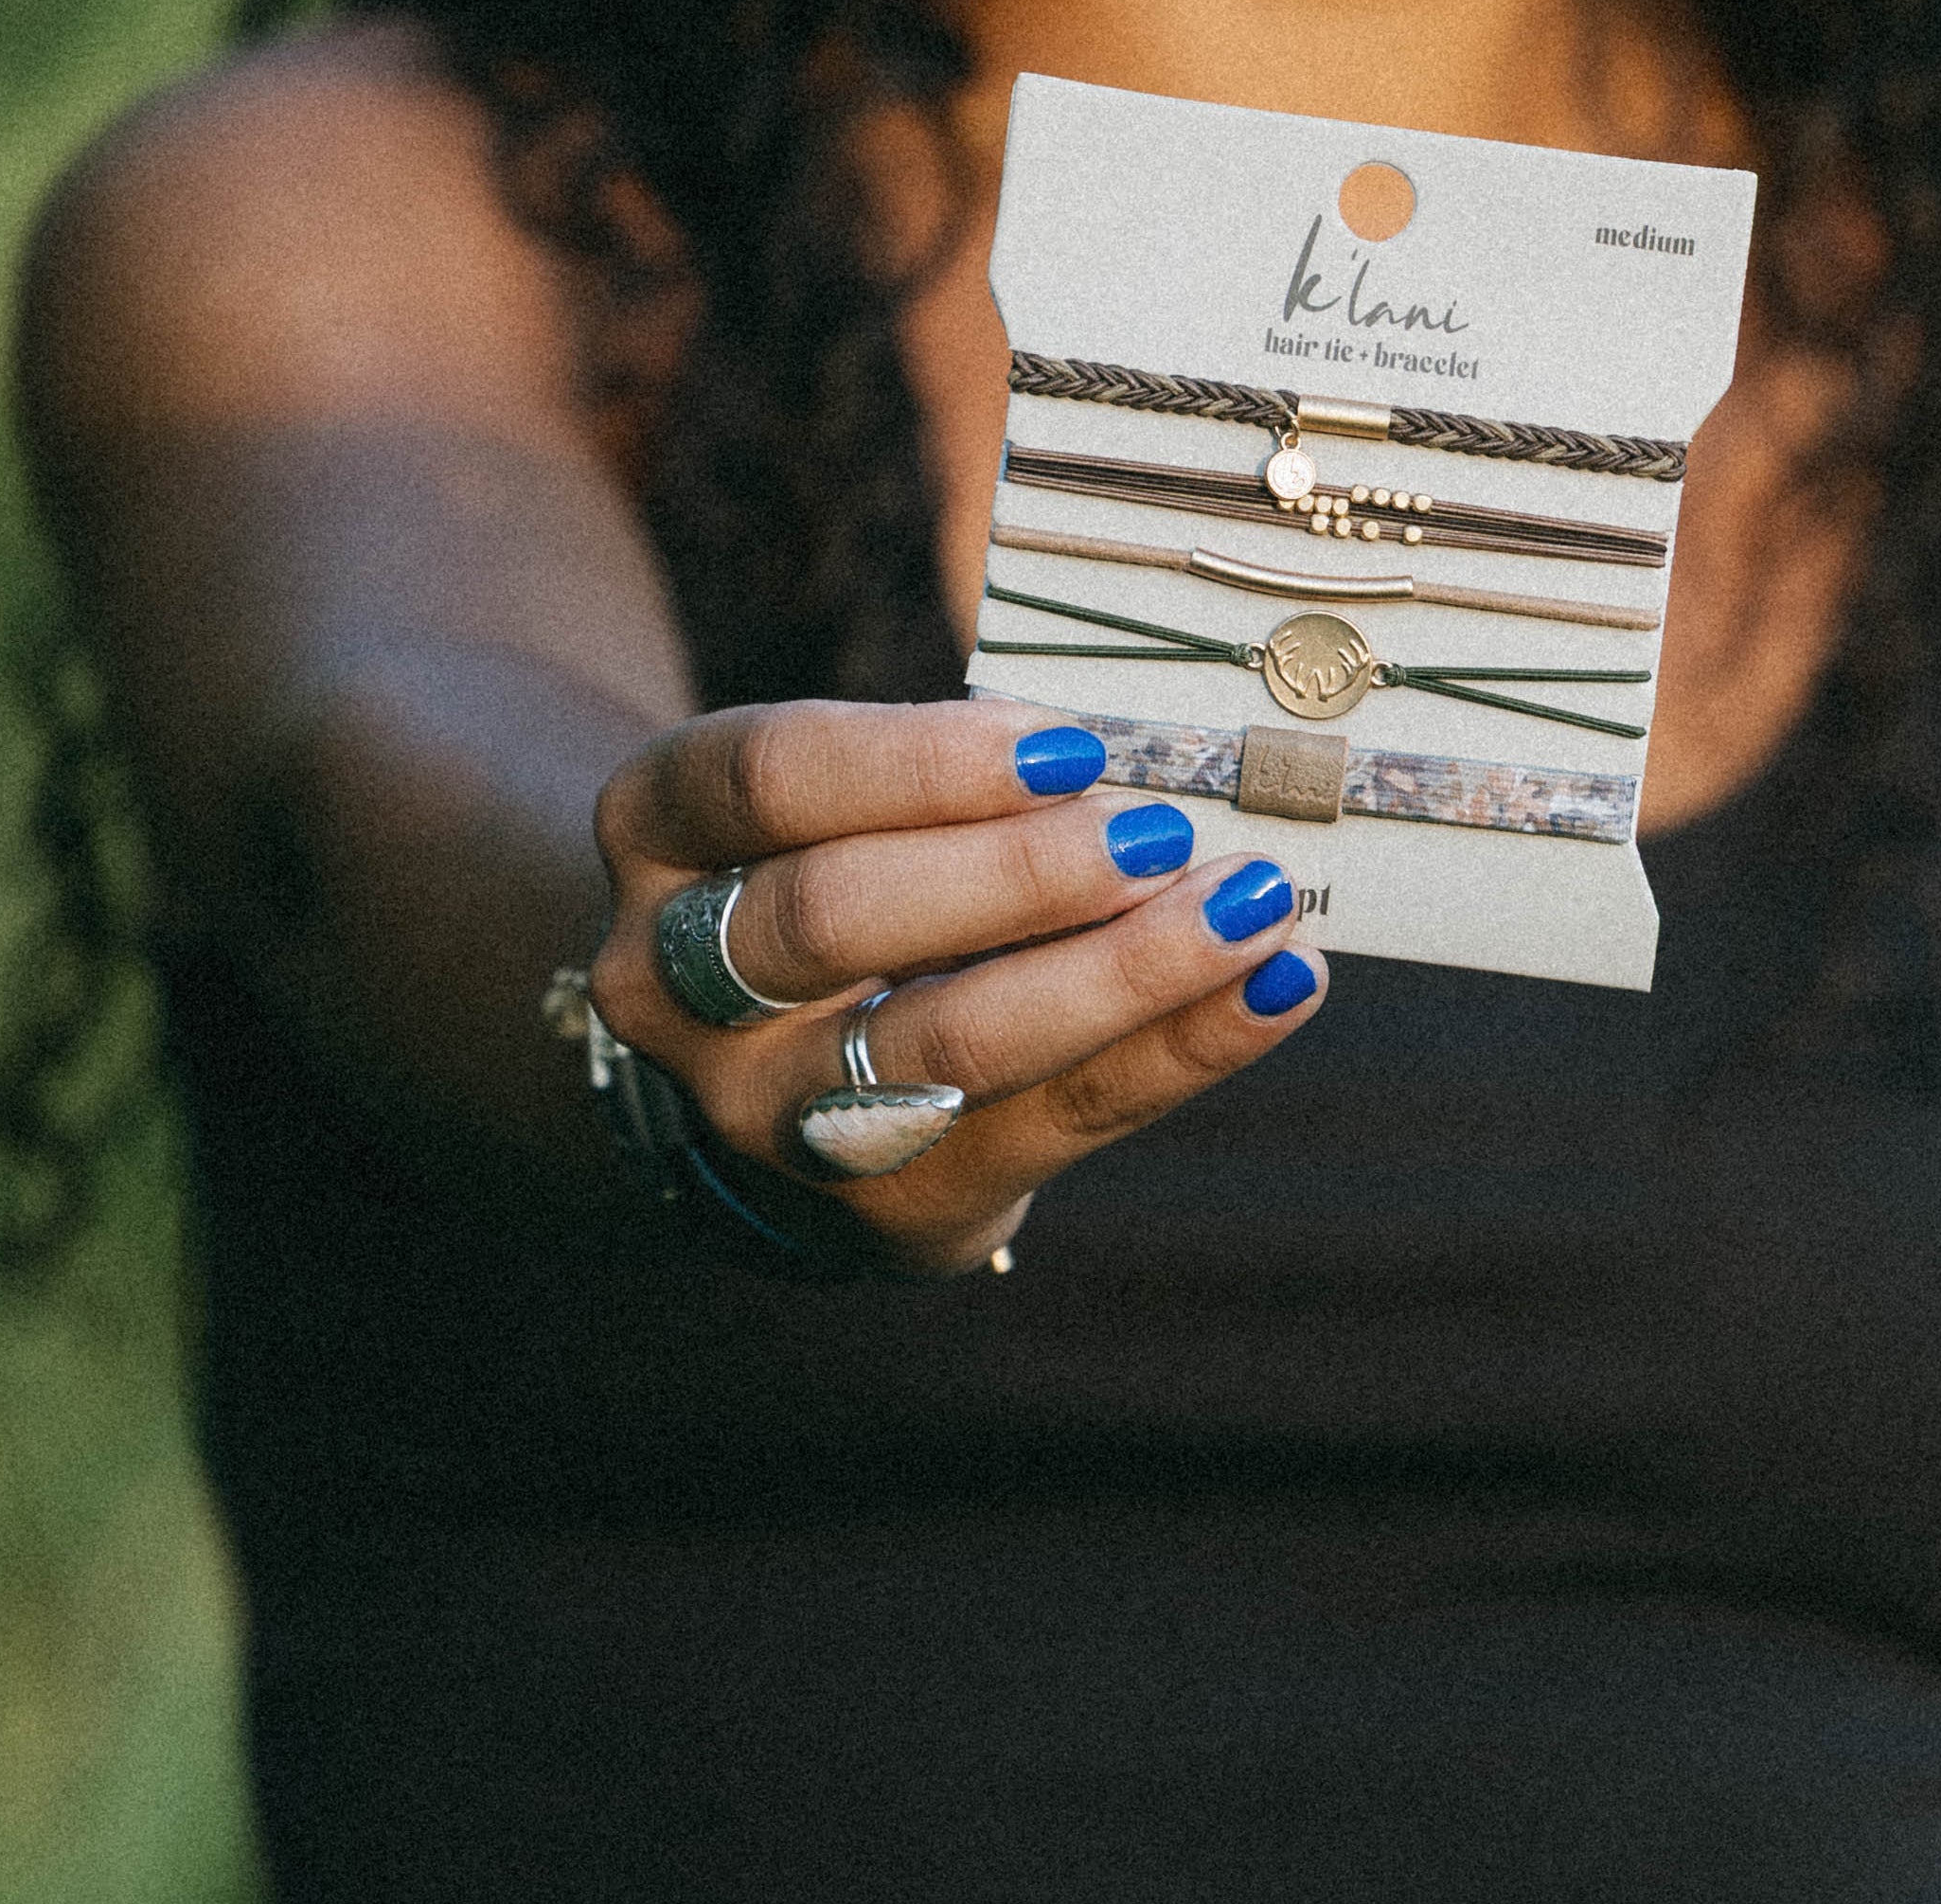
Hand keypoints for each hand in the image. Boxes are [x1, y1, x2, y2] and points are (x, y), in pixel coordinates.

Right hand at [587, 697, 1326, 1269]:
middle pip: (837, 917)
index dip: (921, 760)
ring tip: (1250, 902)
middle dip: (1015, 874)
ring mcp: (770, 1113)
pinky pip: (1056, 1120)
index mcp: (661, 830)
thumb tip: (1155, 736)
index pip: (770, 779)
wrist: (774, 1073)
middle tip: (1159, 831)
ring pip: (947, 1043)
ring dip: (1122, 971)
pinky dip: (1185, 1047)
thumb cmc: (846, 861)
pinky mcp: (892, 1205)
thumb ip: (956, 762)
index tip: (1067, 743)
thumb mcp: (841, 789)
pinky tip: (1279, 985)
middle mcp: (676, 983)